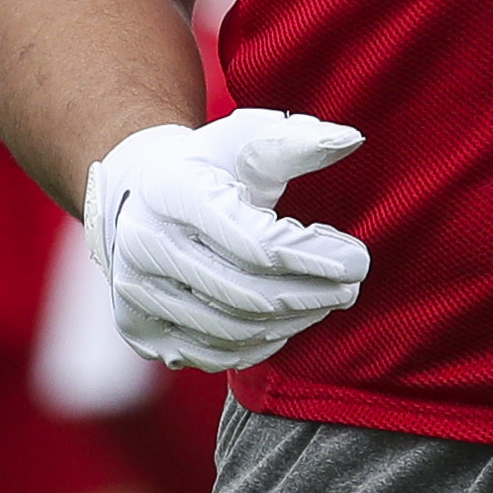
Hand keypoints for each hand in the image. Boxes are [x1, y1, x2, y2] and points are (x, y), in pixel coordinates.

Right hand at [82, 109, 371, 369]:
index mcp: (169, 192)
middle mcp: (142, 245)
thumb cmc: (207, 165)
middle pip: (246, 293)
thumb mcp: (246, 140)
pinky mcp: (137, 328)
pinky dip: (258, 346)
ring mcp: (134, 292)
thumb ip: (296, 141)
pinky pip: (211, 354)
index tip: (358, 259)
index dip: (314, 257)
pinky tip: (285, 324)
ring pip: (231, 329)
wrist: (140, 195)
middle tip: (351, 287)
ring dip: (291, 321)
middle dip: (310, 295)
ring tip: (325, 301)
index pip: (255, 243)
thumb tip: (352, 139)